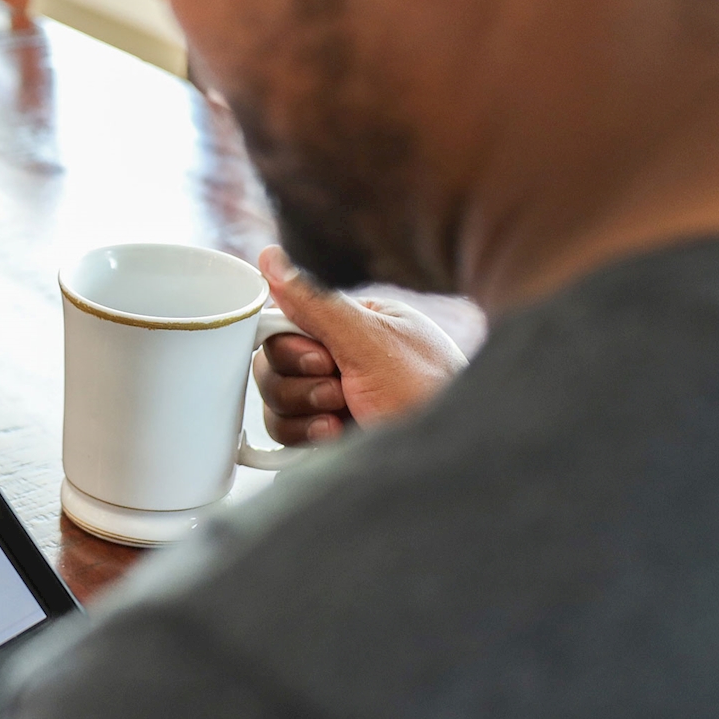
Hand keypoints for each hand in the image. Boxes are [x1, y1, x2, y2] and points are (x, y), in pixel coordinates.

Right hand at [253, 245, 467, 443]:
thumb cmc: (429, 397)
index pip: (288, 321)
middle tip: (342, 389)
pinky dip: (304, 436)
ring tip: (345, 416)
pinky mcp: (327, 434)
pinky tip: (335, 436)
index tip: (322, 359)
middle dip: (302, 384)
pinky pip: (285, 431)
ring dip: (304, 411)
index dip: (293, 346)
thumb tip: (270, 256)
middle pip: (274, 363)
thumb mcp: (371, 343)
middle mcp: (341, 359)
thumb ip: (316, 303)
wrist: (448, 461)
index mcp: (355, 325)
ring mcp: (334, 399)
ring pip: (276, 399)